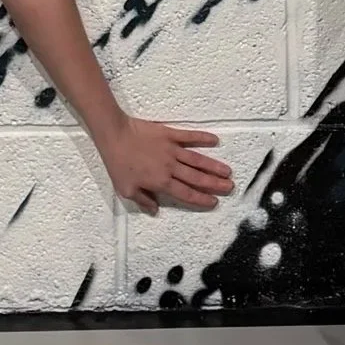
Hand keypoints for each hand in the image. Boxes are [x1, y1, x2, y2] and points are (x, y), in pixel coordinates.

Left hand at [98, 113, 234, 213]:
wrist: (115, 136)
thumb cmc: (118, 164)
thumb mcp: (126, 190)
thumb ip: (143, 200)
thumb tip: (155, 210)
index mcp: (161, 182)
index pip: (186, 194)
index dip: (201, 199)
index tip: (214, 202)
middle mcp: (171, 167)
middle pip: (197, 178)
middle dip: (214, 184)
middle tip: (230, 187)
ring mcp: (172, 150)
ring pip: (197, 160)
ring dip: (213, 166)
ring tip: (227, 171)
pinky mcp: (170, 134)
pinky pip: (189, 137)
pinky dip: (202, 138)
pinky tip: (214, 140)